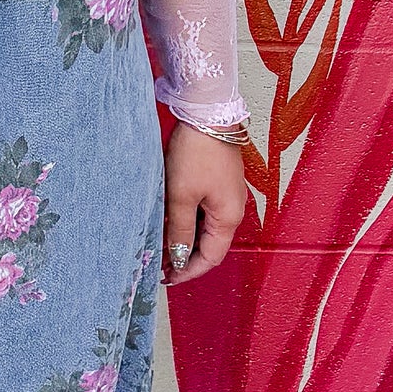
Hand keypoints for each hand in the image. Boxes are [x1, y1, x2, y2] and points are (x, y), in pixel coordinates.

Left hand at [160, 124, 247, 286]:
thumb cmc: (197, 152)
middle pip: (210, 244)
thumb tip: (179, 257)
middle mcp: (233, 209)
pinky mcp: (219, 182)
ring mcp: (228, 195)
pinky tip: (169, 219)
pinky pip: (205, 210)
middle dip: (186, 257)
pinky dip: (188, 220)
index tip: (168, 278)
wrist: (208, 113)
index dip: (190, 271)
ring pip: (206, 227)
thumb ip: (180, 230)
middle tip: (159, 263)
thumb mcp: (181, 196)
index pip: (211, 258)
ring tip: (160, 242)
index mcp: (229, 217)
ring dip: (185, 238)